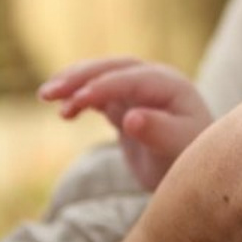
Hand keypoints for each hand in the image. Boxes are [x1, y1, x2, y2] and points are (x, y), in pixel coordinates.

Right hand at [40, 58, 213, 190]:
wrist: (196, 172)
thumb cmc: (189, 159)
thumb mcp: (178, 149)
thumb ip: (158, 132)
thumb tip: (131, 117)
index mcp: (170, 85)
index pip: (130, 79)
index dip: (102, 87)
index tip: (75, 101)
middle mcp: (155, 81)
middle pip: (113, 69)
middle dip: (80, 77)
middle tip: (48, 93)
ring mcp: (140, 92)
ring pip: (102, 77)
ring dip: (74, 83)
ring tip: (46, 96)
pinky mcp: (126, 106)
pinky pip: (99, 96)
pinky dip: (80, 99)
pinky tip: (63, 113)